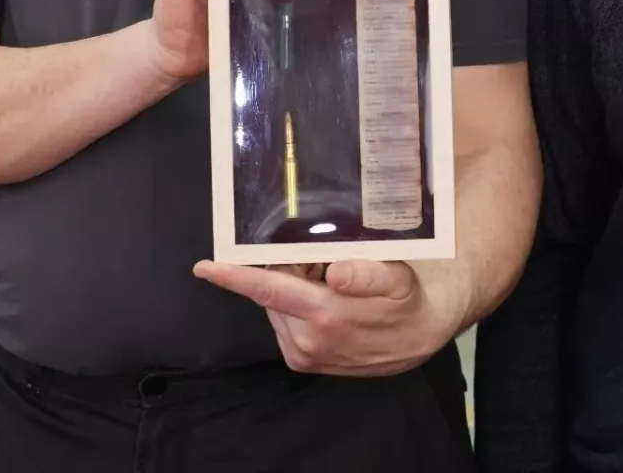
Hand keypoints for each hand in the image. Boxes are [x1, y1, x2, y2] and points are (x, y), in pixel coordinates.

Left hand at [192, 258, 468, 377]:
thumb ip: (367, 272)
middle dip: (283, 272)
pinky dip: (294, 308)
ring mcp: (303, 354)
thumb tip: (336, 273)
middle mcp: (307, 339)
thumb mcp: (396, 277)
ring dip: (290, 290)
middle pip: (271, 293)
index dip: (234, 278)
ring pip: (276, 308)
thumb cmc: (403, 300)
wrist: (417, 337)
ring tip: (325, 283)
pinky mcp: (304, 362)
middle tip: (315, 260)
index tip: (205, 268)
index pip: (268, 290)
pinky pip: (284, 324)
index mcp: (325, 314)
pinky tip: (322, 302)